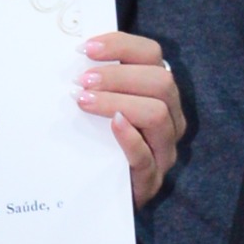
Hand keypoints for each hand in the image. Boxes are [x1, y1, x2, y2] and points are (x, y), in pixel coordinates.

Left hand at [79, 31, 183, 204]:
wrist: (102, 197)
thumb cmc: (99, 143)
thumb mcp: (99, 107)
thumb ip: (96, 83)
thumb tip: (72, 57)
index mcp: (159, 92)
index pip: (151, 55)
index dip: (121, 45)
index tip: (86, 48)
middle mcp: (171, 117)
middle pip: (161, 81)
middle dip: (118, 75)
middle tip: (82, 80)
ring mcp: (164, 150)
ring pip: (157, 114)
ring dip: (118, 102)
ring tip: (85, 101)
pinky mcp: (151, 180)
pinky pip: (146, 156)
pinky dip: (129, 138)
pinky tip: (113, 125)